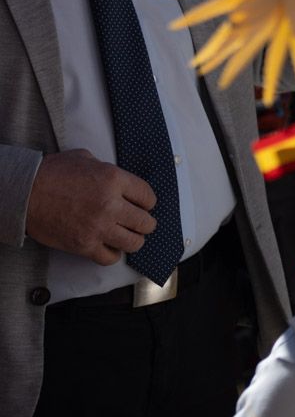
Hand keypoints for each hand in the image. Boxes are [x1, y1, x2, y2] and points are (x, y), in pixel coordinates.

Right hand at [24, 150, 157, 264]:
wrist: (23, 193)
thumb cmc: (50, 173)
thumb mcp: (84, 158)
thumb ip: (107, 169)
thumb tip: (120, 181)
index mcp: (113, 180)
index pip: (148, 197)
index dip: (147, 202)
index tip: (143, 205)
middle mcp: (110, 205)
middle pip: (146, 222)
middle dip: (144, 222)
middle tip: (137, 222)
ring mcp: (98, 227)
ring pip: (134, 243)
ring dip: (132, 239)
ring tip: (125, 235)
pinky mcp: (84, 245)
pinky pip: (110, 258)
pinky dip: (112, 254)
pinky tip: (108, 245)